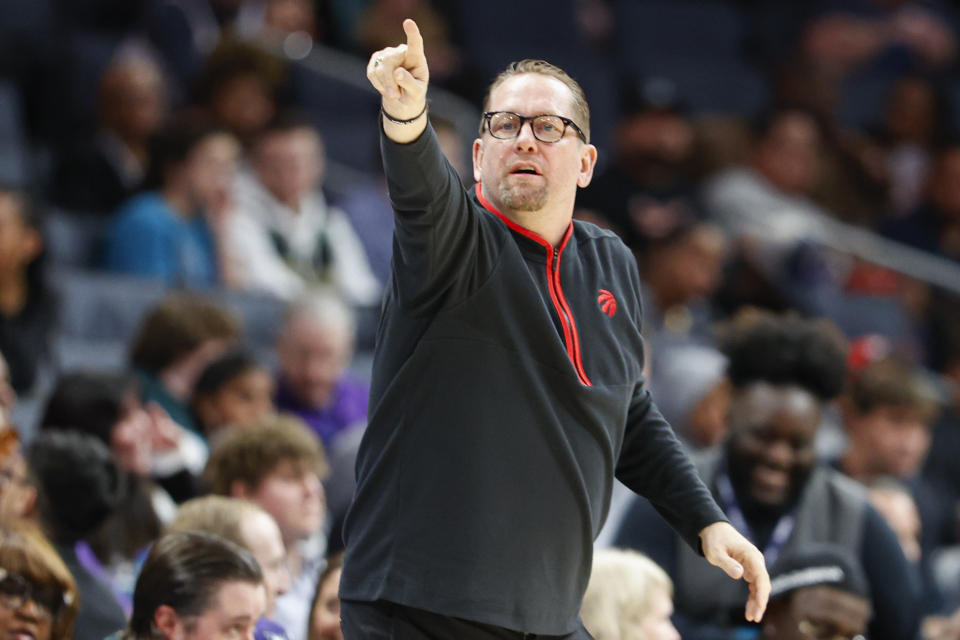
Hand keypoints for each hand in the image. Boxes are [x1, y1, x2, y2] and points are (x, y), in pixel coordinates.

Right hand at [366, 19, 428, 140]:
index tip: (408, 23)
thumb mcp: (416, 94)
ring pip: (379, 69)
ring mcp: (387, 54)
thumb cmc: (413, 93)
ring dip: (386, 86)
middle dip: (390, 81)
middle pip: (389, 62)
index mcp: (416, 57)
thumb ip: (410, 84)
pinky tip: (386, 88)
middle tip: (395, 96)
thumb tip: (397, 72)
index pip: (415, 43)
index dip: (412, 33)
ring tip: (395, 93)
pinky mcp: (376, 60)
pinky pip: (372, 73)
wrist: (402, 97)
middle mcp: (401, 51)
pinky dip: (378, 85)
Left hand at [699, 521, 769, 622]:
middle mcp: (756, 560)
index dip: (762, 593)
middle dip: (760, 602)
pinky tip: (750, 608)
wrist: (714, 530)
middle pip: (763, 584)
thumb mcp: (715, 552)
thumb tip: (740, 574)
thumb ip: (727, 563)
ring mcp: (754, 565)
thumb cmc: (714, 540)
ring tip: (751, 617)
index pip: (761, 577)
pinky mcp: (749, 569)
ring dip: (756, 602)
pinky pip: (754, 585)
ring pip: (759, 587)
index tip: (760, 606)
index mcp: (751, 555)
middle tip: (754, 618)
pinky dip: (753, 596)